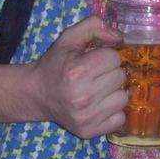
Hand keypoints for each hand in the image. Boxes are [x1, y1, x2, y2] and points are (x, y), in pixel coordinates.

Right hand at [29, 15, 126, 137]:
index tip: (93, 60)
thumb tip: (120, 37)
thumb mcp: (69, 38)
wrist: (36, 94)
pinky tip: (98, 105)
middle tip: (95, 75)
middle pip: (121, 77)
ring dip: (114, 92)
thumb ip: (94, 26)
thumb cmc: (55, 65)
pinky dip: (113, 111)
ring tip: (97, 90)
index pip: (114, 58)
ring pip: (123, 98)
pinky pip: (120, 119)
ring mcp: (86, 117)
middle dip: (110, 73)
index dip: (106, 56)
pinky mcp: (89, 131)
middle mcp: (82, 96)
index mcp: (76, 71)